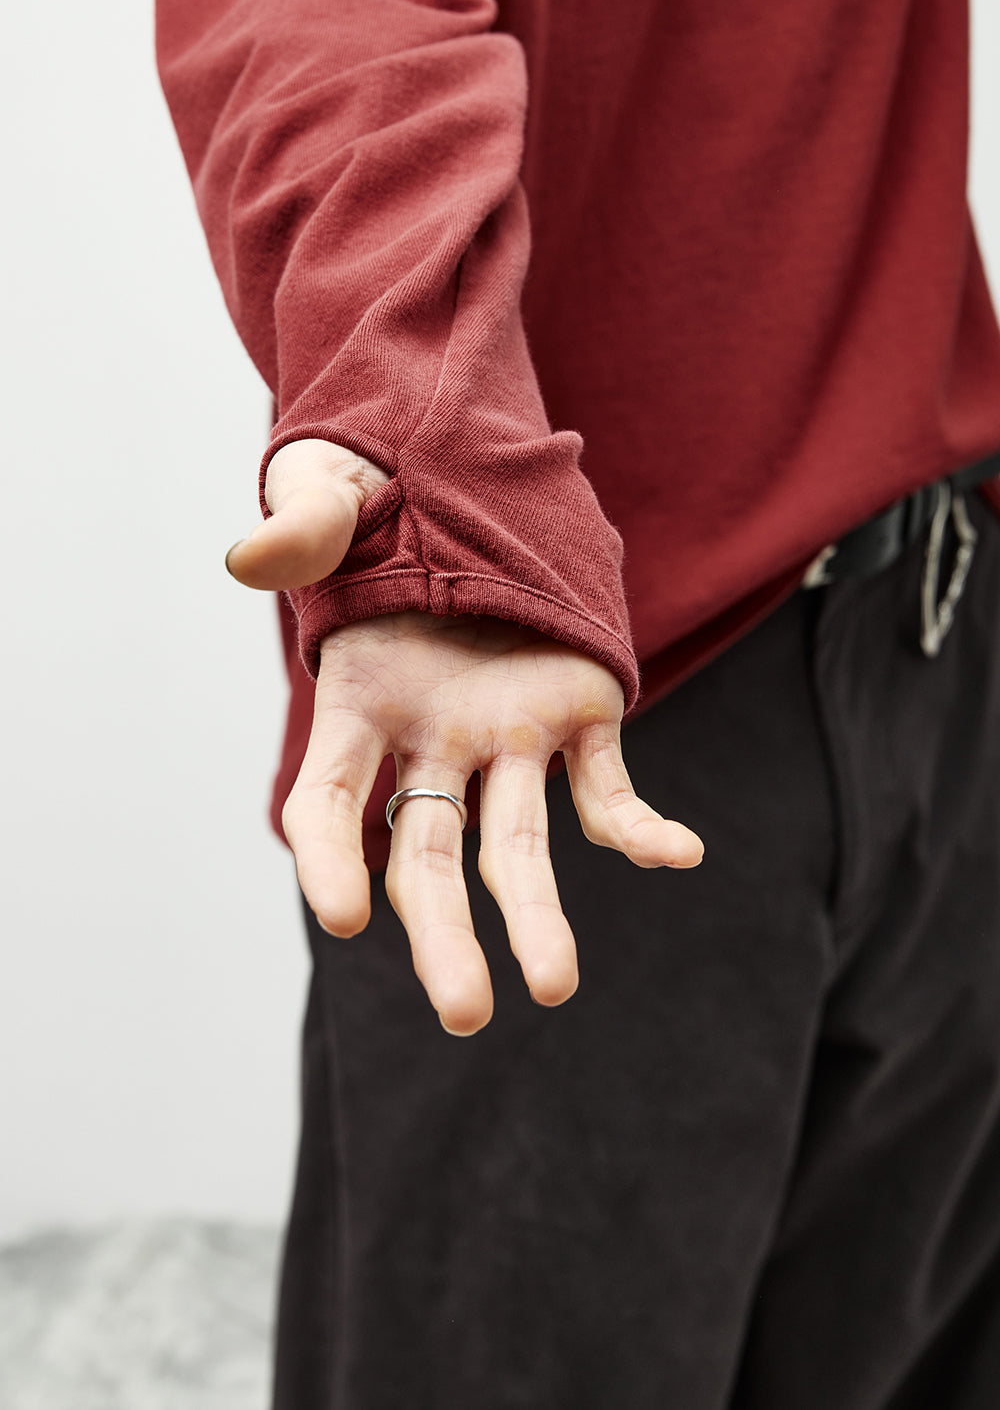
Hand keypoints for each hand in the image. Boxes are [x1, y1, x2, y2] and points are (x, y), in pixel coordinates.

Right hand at [227, 440, 703, 1034]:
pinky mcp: (579, 714)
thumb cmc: (382, 505)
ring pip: (521, 842)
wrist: (469, 501)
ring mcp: (508, 735)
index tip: (341, 917)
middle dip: (444, 935)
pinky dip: (641, 825)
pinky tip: (680, 853)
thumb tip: (251, 557)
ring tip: (554, 988)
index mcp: (362, 703)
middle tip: (466, 1014)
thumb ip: (303, 523)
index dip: (329, 857)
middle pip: (430, 856)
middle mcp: (433, 740)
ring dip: (540, 915)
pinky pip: (609, 786)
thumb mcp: (335, 495)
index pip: (332, 800)